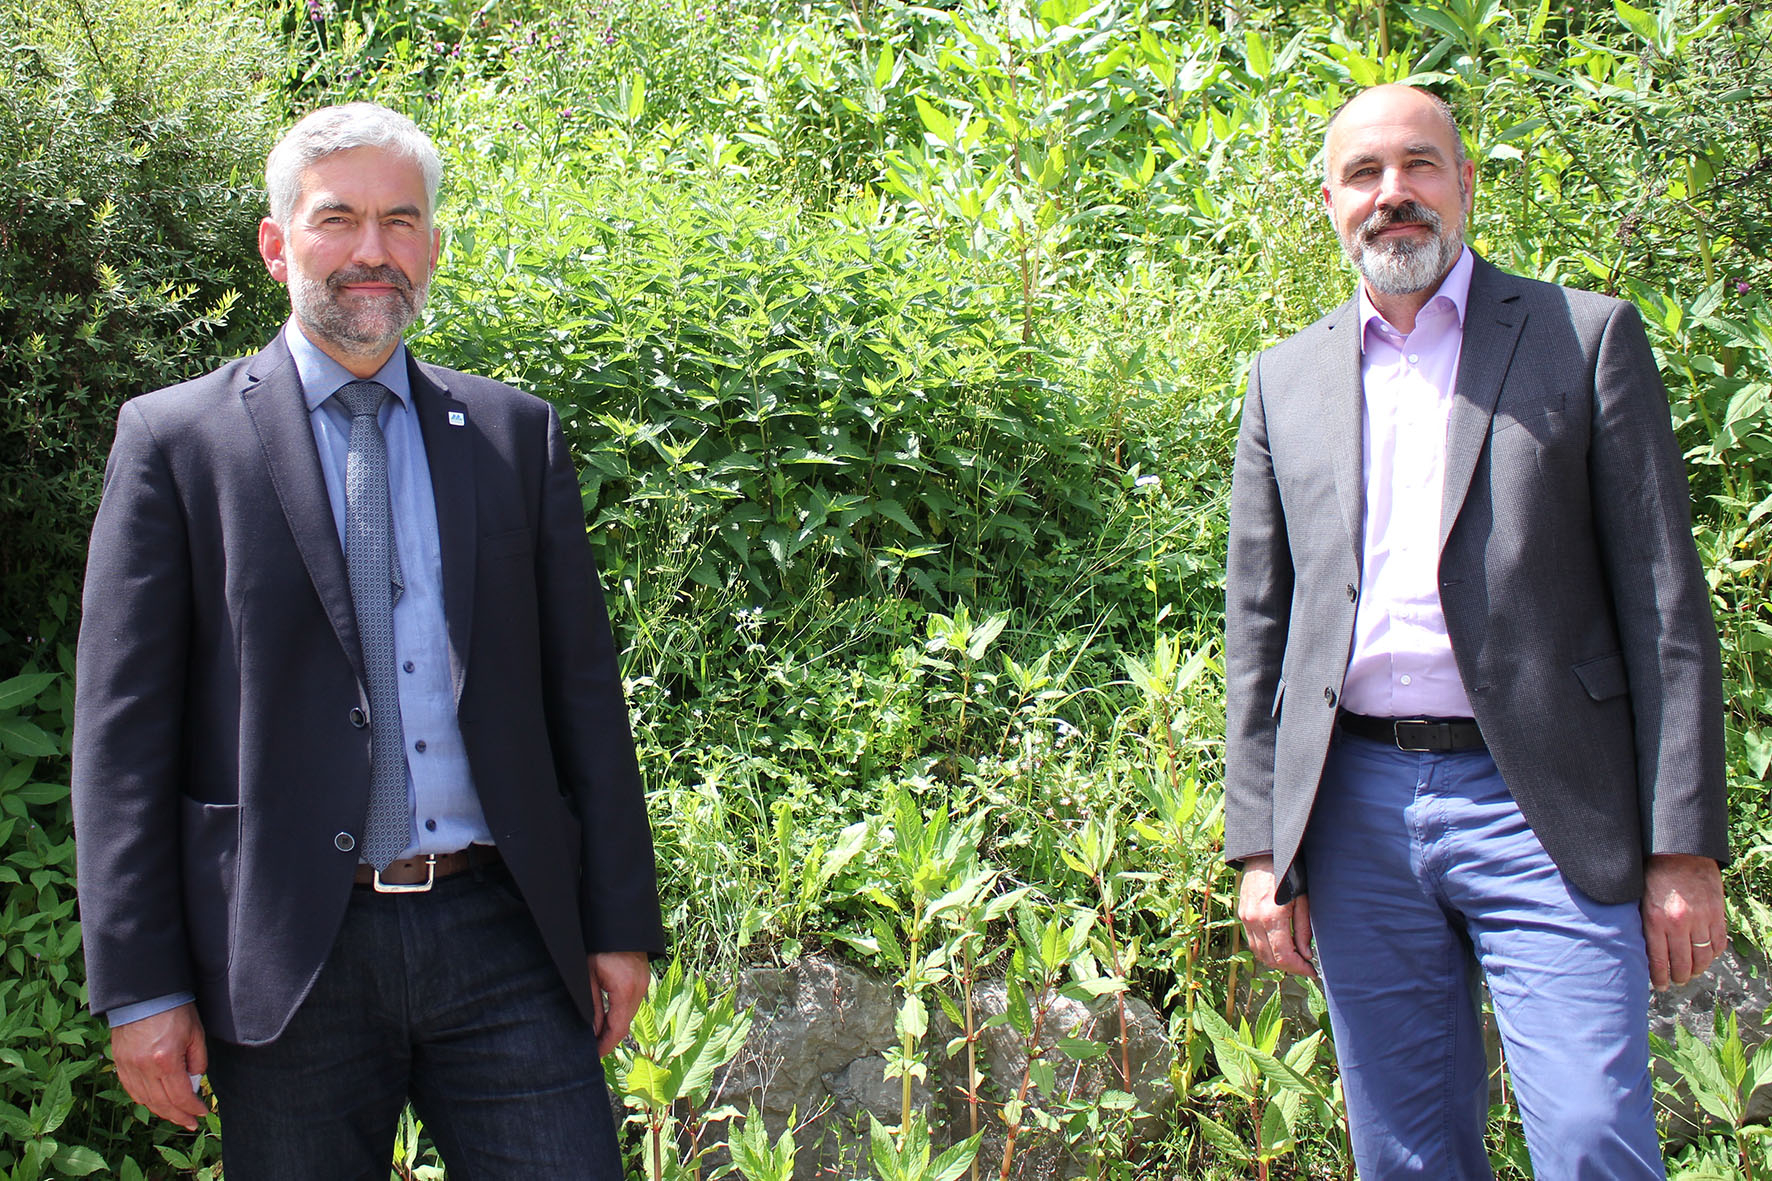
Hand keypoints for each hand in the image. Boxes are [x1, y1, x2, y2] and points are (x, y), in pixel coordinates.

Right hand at [111, 1003, 208, 1129]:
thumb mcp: (195, 1033)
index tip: (201, 1113)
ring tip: (176, 1116)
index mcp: (165, 1060)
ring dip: (162, 1111)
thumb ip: (198, 1060)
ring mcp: (128, 1067)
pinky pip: (132, 1090)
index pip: (181, 1096)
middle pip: (162, 1103)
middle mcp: (144, 1068)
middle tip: (191, 1123)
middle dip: (179, 1116)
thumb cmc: (174, 1009)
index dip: (192, 1108)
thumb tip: (195, 1080)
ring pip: (145, 1100)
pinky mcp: (119, 1063)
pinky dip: (144, 1100)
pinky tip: (155, 1103)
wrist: (144, 994)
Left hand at [588, 951, 651, 1055]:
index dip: (606, 1045)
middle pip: (625, 1023)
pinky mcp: (643, 977)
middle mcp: (639, 988)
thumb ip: (593, 1006)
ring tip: (597, 1035)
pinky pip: (633, 1002)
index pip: (618, 1029)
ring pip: (630, 1013)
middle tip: (593, 1050)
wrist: (617, 922)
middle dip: (609, 1038)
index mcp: (625, 989)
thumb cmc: (599, 946)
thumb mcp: (589, 976)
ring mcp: (644, 982)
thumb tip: (592, 1032)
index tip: (594, 1057)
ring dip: (616, 1025)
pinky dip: (621, 1013)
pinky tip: (608, 1016)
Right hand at [1238, 855, 1316, 978]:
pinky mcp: (1242, 915)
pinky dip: (1265, 949)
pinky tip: (1279, 947)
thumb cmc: (1289, 873)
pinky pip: (1252, 941)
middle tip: (1305, 967)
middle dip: (1289, 967)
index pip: (1284, 956)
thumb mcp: (1303, 900)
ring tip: (1294, 959)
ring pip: (1259, 953)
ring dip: (1276, 960)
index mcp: (1272, 918)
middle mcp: (1255, 921)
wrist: (1265, 854)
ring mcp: (1245, 918)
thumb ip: (1303, 930)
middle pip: (1270, 959)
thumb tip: (1306, 956)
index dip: (1299, 969)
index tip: (1312, 971)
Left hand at [1642, 853, 1726, 990]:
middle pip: (1683, 963)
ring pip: (1703, 957)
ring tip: (1690, 973)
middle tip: (1675, 981)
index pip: (1658, 960)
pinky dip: (1712, 954)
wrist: (1679, 851)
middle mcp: (1680, 923)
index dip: (1660, 977)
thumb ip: (1643, 923)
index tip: (1660, 985)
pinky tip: (1705, 956)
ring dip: (1697, 969)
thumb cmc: (1653, 873)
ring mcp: (1701, 919)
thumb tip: (1640, 948)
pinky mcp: (1717, 913)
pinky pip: (1718, 943)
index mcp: (1656, 919)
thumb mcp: (1639, 899)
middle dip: (1678, 977)